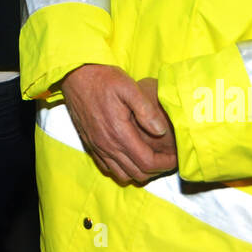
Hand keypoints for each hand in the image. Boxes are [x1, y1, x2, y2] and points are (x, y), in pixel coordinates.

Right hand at [58, 64, 176, 184]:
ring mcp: (97, 147)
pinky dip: (123, 169)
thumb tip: (161, 131)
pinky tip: (131, 156)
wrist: (75, 76)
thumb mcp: (129, 87)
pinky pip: (108, 168)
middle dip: (157, 170)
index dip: (165, 163)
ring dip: (140, 172)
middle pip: (137, 173)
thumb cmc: (103, 79)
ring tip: (151, 159)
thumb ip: (146, 110)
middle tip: (168, 158)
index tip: (176, 157)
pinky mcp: (91, 145)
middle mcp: (107, 145)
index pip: (147, 162)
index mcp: (119, 133)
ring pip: (122, 175)